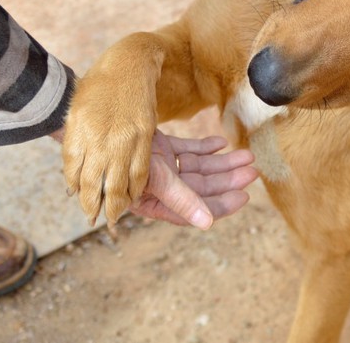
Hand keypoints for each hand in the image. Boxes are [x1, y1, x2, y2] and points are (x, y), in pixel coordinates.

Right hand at [131, 131, 257, 228]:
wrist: (95, 125)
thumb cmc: (121, 158)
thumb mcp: (155, 180)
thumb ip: (182, 200)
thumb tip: (208, 224)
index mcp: (153, 202)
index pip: (194, 209)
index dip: (220, 205)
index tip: (244, 196)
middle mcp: (157, 187)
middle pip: (200, 187)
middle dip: (227, 179)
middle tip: (253, 171)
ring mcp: (158, 166)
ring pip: (197, 167)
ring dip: (222, 162)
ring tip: (246, 156)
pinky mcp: (158, 146)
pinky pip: (185, 149)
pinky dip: (203, 147)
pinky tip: (220, 143)